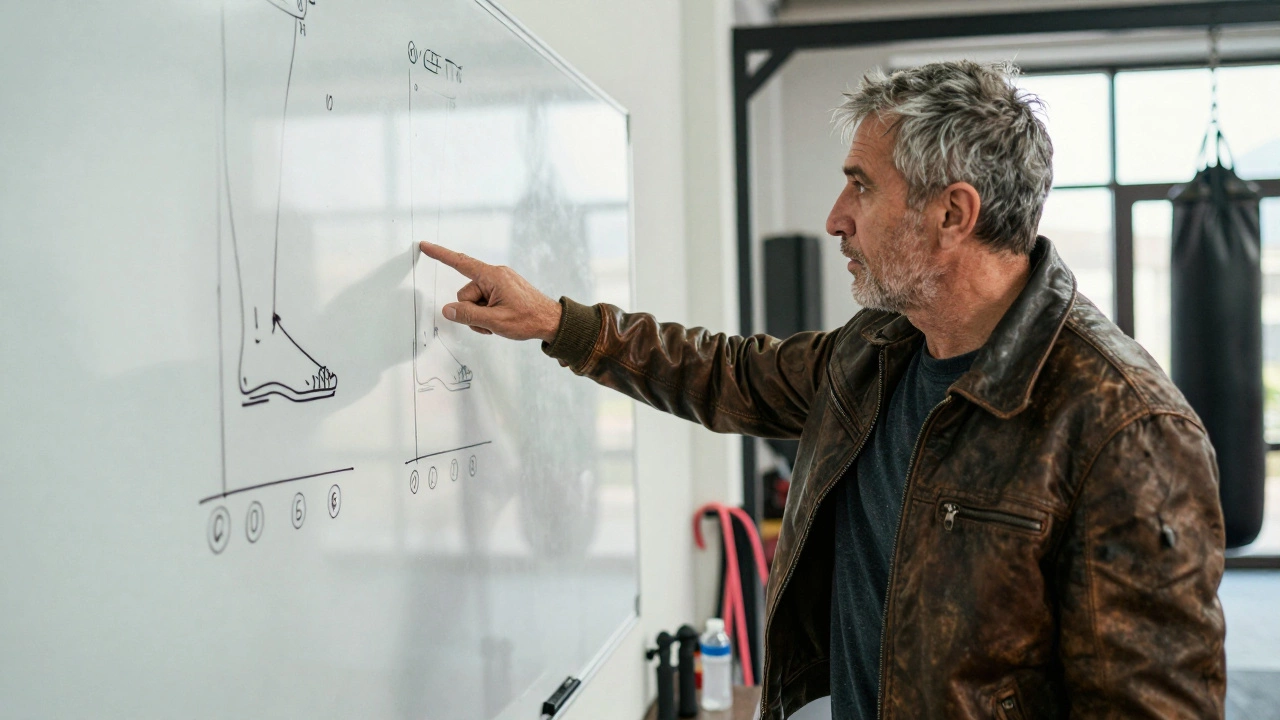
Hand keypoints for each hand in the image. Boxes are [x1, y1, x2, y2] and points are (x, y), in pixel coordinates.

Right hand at [418, 241, 562, 342]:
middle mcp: (495, 275)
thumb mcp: (495, 321)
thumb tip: (448, 310)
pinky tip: (501, 320)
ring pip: (475, 300)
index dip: (440, 255)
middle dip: (472, 311)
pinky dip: (488, 313)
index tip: (425, 245)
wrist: (552, 321)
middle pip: (466, 293)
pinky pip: (485, 301)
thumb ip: (468, 315)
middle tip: (491, 322)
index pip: (460, 262)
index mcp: (493, 276)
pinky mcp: (504, 290)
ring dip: (481, 315)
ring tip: (499, 322)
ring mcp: (500, 282)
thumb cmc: (528, 319)